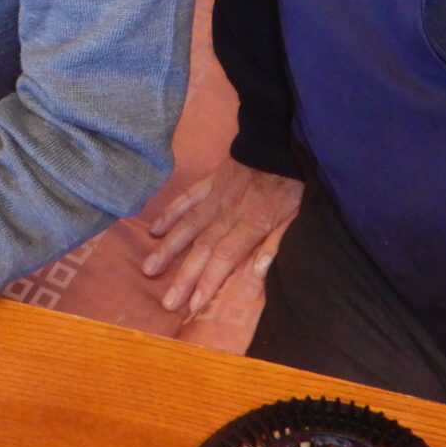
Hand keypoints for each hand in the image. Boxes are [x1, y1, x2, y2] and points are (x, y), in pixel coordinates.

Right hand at [143, 157, 300, 318]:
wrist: (279, 142)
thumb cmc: (290, 184)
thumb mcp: (295, 215)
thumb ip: (276, 244)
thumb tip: (258, 273)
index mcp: (251, 224)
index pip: (225, 257)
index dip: (209, 281)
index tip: (193, 305)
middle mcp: (228, 213)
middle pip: (202, 248)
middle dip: (185, 277)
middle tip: (168, 302)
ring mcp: (215, 196)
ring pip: (188, 225)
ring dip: (169, 249)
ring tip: (150, 269)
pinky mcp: (209, 182)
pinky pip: (186, 198)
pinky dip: (170, 213)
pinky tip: (155, 229)